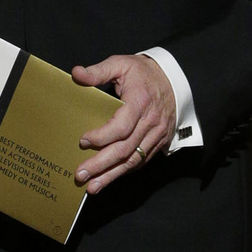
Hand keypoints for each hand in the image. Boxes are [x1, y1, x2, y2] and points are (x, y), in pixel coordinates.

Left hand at [72, 54, 175, 192]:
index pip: (121, 127)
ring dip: (111, 175)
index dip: (102, 137)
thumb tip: (76, 74)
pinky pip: (140, 161)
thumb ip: (99, 71)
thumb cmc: (144, 73)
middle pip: (124, 149)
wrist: (175, 79)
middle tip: (80, 175)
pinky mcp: (158, 143)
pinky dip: (123, 172)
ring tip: (92, 187)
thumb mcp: (122, 64)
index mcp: (140, 103)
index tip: (83, 141)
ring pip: (132, 160)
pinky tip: (108, 179)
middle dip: (101, 165)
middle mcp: (150, 123)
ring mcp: (156, 135)